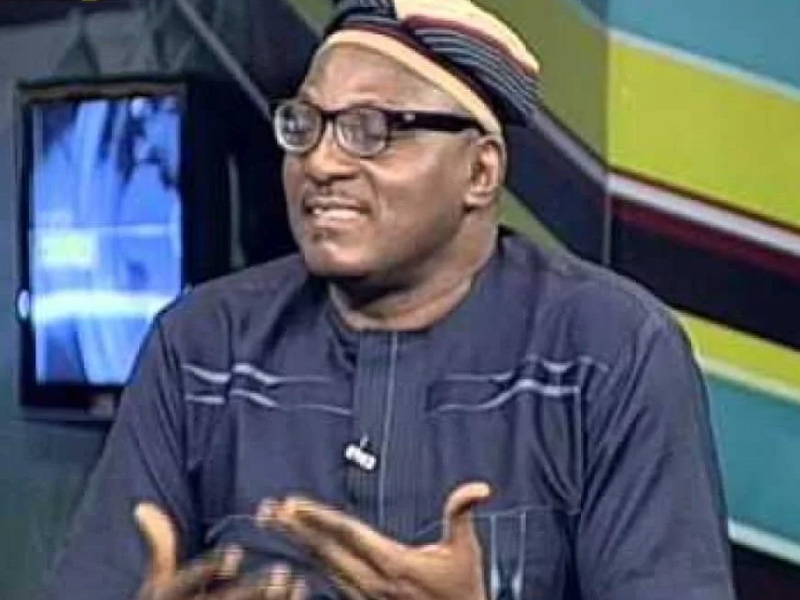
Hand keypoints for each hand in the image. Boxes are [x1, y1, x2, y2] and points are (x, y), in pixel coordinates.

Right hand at [134, 503, 306, 599]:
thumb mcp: (158, 586)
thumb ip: (159, 549)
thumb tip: (142, 505)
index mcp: (167, 599)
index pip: (187, 583)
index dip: (210, 568)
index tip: (235, 551)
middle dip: (253, 590)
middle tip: (283, 569)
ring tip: (299, 582)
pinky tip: (302, 594)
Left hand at [257, 482, 490, 599]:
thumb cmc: (462, 592)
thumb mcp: (466, 551)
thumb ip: (462, 514)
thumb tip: (479, 488)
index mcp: (393, 564)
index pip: (347, 534)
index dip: (318, 517)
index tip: (292, 503)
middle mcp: (372, 582)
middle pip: (325, 550)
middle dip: (295, 528)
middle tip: (268, 510)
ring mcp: (365, 597)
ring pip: (322, 566)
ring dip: (297, 543)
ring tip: (275, 523)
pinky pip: (330, 582)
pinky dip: (311, 564)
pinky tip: (298, 553)